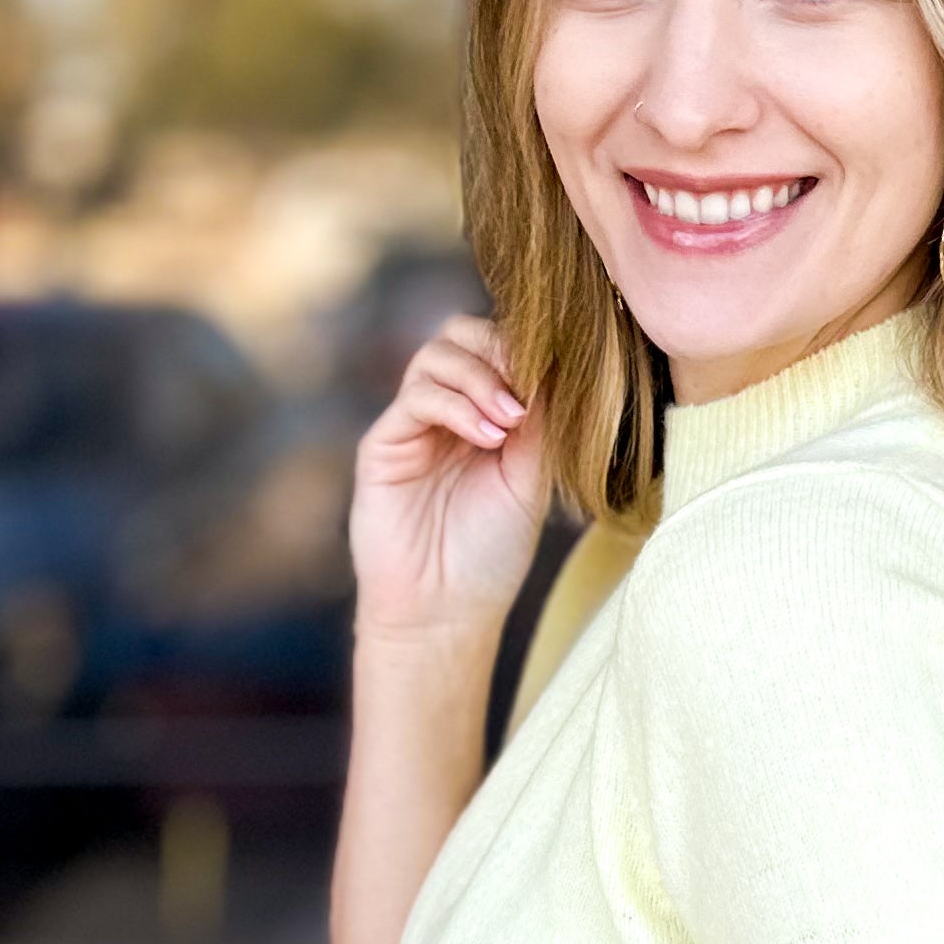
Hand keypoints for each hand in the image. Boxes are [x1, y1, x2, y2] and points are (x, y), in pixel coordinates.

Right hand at [347, 314, 551, 641]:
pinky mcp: (384, 444)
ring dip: (482, 377)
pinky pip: (416, 398)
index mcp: (483, 412)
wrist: (446, 610)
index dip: (527, 349)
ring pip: (436, 355)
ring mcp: (412, 424)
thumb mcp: (531, 479)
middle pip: (461, 333)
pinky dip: (457, 406)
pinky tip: (488, 437)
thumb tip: (559, 363)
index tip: (559, 377)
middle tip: (529, 390)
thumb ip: (542, 421)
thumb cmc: (491, 551)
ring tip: (511, 421)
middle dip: (500, 349)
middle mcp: (445, 410)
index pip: (498, 346)